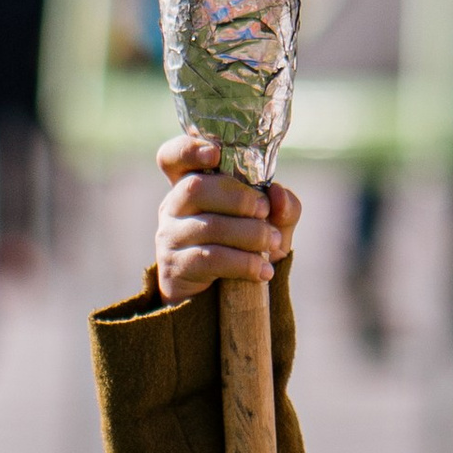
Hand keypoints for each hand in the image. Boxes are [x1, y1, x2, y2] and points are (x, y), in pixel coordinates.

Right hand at [155, 133, 298, 298]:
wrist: (220, 303)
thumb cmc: (243, 251)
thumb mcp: (269, 227)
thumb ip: (281, 208)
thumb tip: (279, 194)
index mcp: (191, 184)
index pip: (173, 157)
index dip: (189, 149)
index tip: (216, 153)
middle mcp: (173, 206)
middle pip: (196, 188)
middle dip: (238, 198)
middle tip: (264, 212)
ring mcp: (170, 237)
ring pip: (208, 225)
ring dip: (249, 234)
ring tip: (272, 244)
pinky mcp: (175, 268)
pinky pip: (210, 259)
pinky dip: (243, 264)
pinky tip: (264, 272)